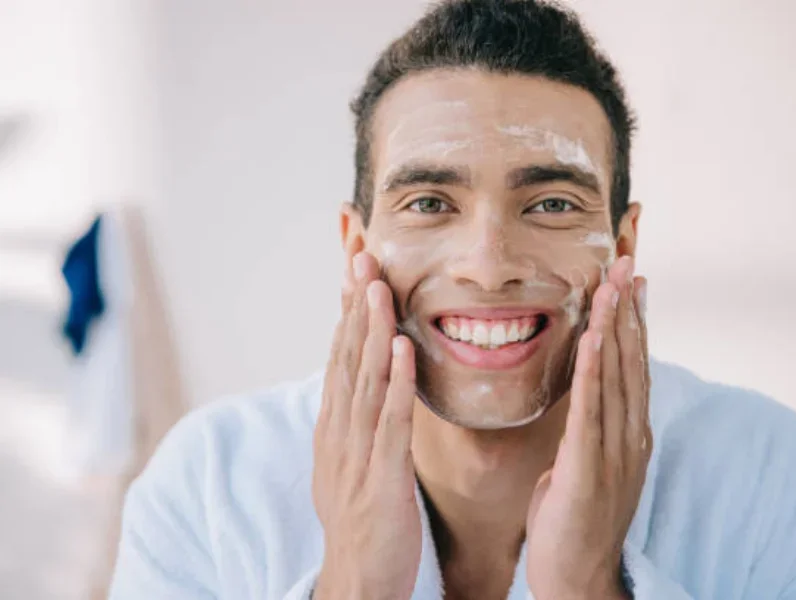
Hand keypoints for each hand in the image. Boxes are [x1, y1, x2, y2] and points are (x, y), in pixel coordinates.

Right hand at [312, 246, 421, 599]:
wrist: (357, 578)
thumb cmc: (361, 520)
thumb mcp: (348, 464)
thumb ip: (354, 423)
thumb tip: (358, 388)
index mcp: (334, 427)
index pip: (340, 358)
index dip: (347, 312)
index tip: (356, 271)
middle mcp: (339, 431)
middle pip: (346, 357)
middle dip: (353, 305)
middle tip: (361, 256)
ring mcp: (356, 452)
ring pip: (363, 379)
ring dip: (370, 330)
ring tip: (378, 286)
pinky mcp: (381, 475)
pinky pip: (389, 421)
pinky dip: (394, 381)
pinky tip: (401, 347)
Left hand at [526, 256, 650, 599]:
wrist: (576, 577)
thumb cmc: (574, 519)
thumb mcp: (586, 463)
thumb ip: (590, 427)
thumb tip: (585, 396)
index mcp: (630, 434)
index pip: (634, 367)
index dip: (635, 322)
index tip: (634, 283)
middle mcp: (631, 436)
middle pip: (631, 362)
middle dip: (628, 310)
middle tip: (627, 264)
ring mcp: (615, 453)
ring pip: (615, 378)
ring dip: (613, 327)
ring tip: (611, 284)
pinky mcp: (589, 469)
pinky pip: (589, 410)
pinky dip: (591, 370)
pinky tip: (590, 337)